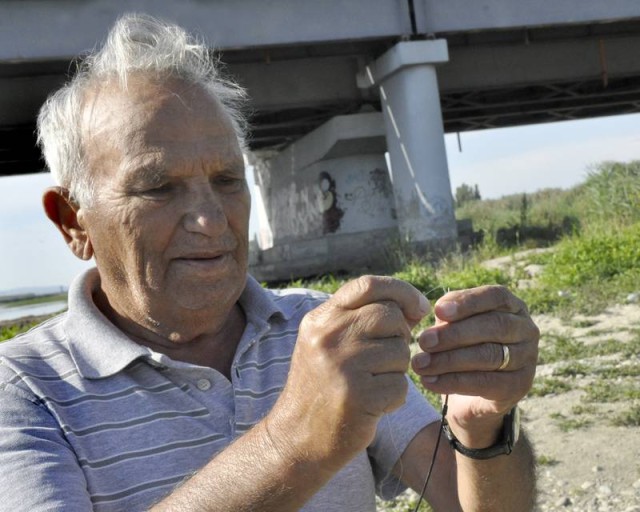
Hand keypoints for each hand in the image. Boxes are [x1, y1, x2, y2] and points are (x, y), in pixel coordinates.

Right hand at [266, 275, 429, 472]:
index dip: (401, 291)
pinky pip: (401, 385)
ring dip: (396, 370)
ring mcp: (342, 365)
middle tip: (385, 358)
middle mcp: (328, 336)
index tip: (419, 306)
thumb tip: (416, 305)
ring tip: (371, 383)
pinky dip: (394, 397)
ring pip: (401, 351)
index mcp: (320, 319)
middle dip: (400, 336)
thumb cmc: (321, 386)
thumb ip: (362, 319)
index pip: (368, 285)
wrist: (296, 437)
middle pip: (391, 316)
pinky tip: (371, 405)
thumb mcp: (328, 343)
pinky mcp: (358, 395)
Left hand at [411, 285, 538, 447]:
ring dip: (449, 360)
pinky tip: (430, 381)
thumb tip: (439, 311)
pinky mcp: (519, 386)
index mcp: (512, 306)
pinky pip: (486, 382)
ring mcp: (527, 358)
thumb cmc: (463, 346)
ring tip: (420, 364)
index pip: (495, 296)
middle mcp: (526, 329)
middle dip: (454, 334)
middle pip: (494, 326)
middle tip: (423, 341)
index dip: (467, 302)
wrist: (474, 394)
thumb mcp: (454, 325)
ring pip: (489, 355)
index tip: (438, 311)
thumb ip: (449, 315)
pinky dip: (454, 382)